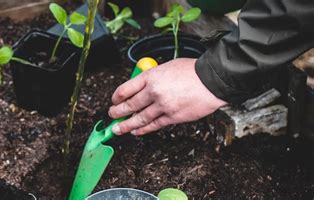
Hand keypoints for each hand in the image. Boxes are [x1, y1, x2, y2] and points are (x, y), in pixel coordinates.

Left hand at [108, 58, 226, 135]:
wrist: (212, 80)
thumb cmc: (192, 71)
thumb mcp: (167, 67)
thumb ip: (152, 77)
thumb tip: (141, 87)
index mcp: (151, 76)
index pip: (125, 89)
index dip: (116, 97)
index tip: (114, 101)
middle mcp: (154, 91)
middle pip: (129, 105)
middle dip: (117, 112)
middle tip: (111, 116)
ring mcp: (163, 106)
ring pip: (139, 118)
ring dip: (126, 125)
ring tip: (117, 129)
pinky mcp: (172, 117)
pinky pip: (153, 125)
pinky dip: (143, 129)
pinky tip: (136, 131)